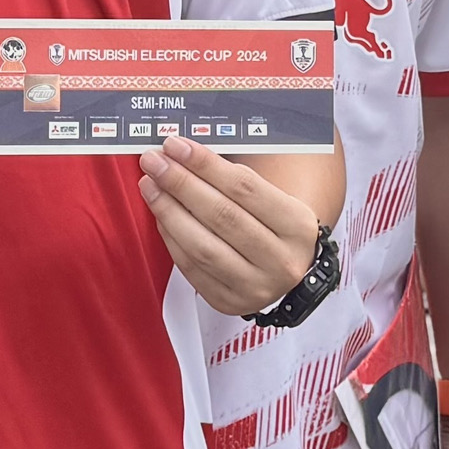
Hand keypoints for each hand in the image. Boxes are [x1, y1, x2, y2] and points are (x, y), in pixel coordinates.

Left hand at [139, 137, 321, 315]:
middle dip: (181, 184)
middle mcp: (281, 261)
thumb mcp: (273, 196)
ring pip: (202, 245)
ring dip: (169, 210)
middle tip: (154, 161)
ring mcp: (255, 287)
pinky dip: (171, 237)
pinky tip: (161, 214)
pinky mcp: (228, 302)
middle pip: (221, 215)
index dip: (206, 164)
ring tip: (150, 185)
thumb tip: (183, 154)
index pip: (245, 188)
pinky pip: (190, 268)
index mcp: (297, 227)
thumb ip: (233, 177)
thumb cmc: (274, 224)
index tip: (176, 146)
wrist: (287, 269)